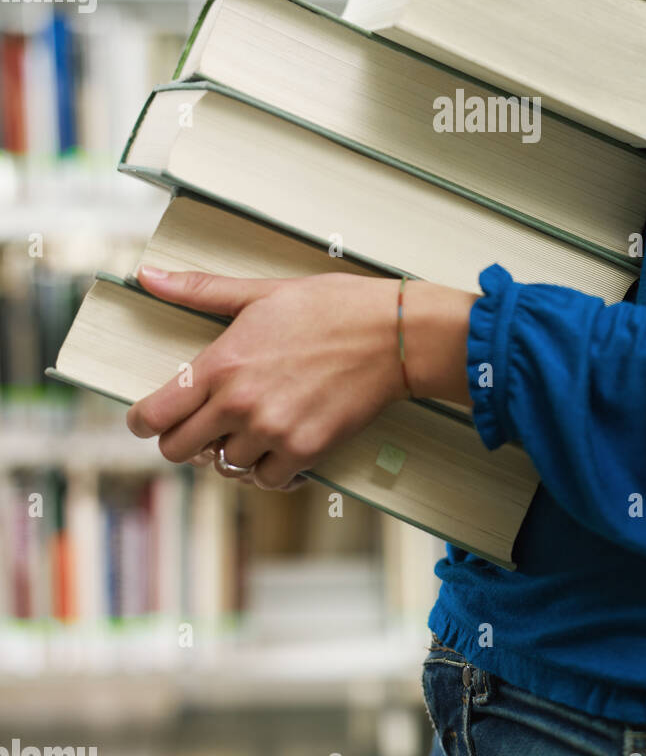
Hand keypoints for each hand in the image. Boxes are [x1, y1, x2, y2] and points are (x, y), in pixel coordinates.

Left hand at [127, 268, 407, 489]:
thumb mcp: (261, 292)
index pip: (154, 415)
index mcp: (222, 363)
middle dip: (182, 441)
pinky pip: (267, 480)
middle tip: (201, 426)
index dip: (143, 423)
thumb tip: (147, 275)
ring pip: (223, 468)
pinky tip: (277, 446)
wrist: (393, 334)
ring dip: (229, 453)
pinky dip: (267, 470)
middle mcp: (240, 403)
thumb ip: (200, 290)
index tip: (150, 420)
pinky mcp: (305, 450)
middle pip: (178, 451)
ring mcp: (273, 431)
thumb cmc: (332, 306)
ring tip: (247, 430)